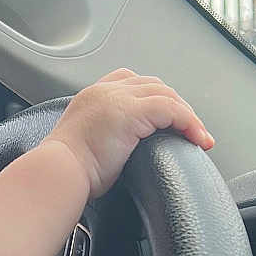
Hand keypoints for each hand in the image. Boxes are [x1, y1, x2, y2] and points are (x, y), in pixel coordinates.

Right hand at [46, 71, 213, 198]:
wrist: (57, 174)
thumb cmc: (66, 171)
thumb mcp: (84, 145)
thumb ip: (103, 137)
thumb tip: (119, 153)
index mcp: (92, 96)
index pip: (130, 81)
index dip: (154, 96)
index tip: (167, 118)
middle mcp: (105, 91)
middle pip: (155, 86)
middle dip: (177, 106)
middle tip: (190, 130)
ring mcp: (118, 98)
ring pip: (167, 96)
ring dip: (188, 116)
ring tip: (199, 137)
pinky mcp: (132, 112)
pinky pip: (173, 110)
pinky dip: (190, 123)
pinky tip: (197, 140)